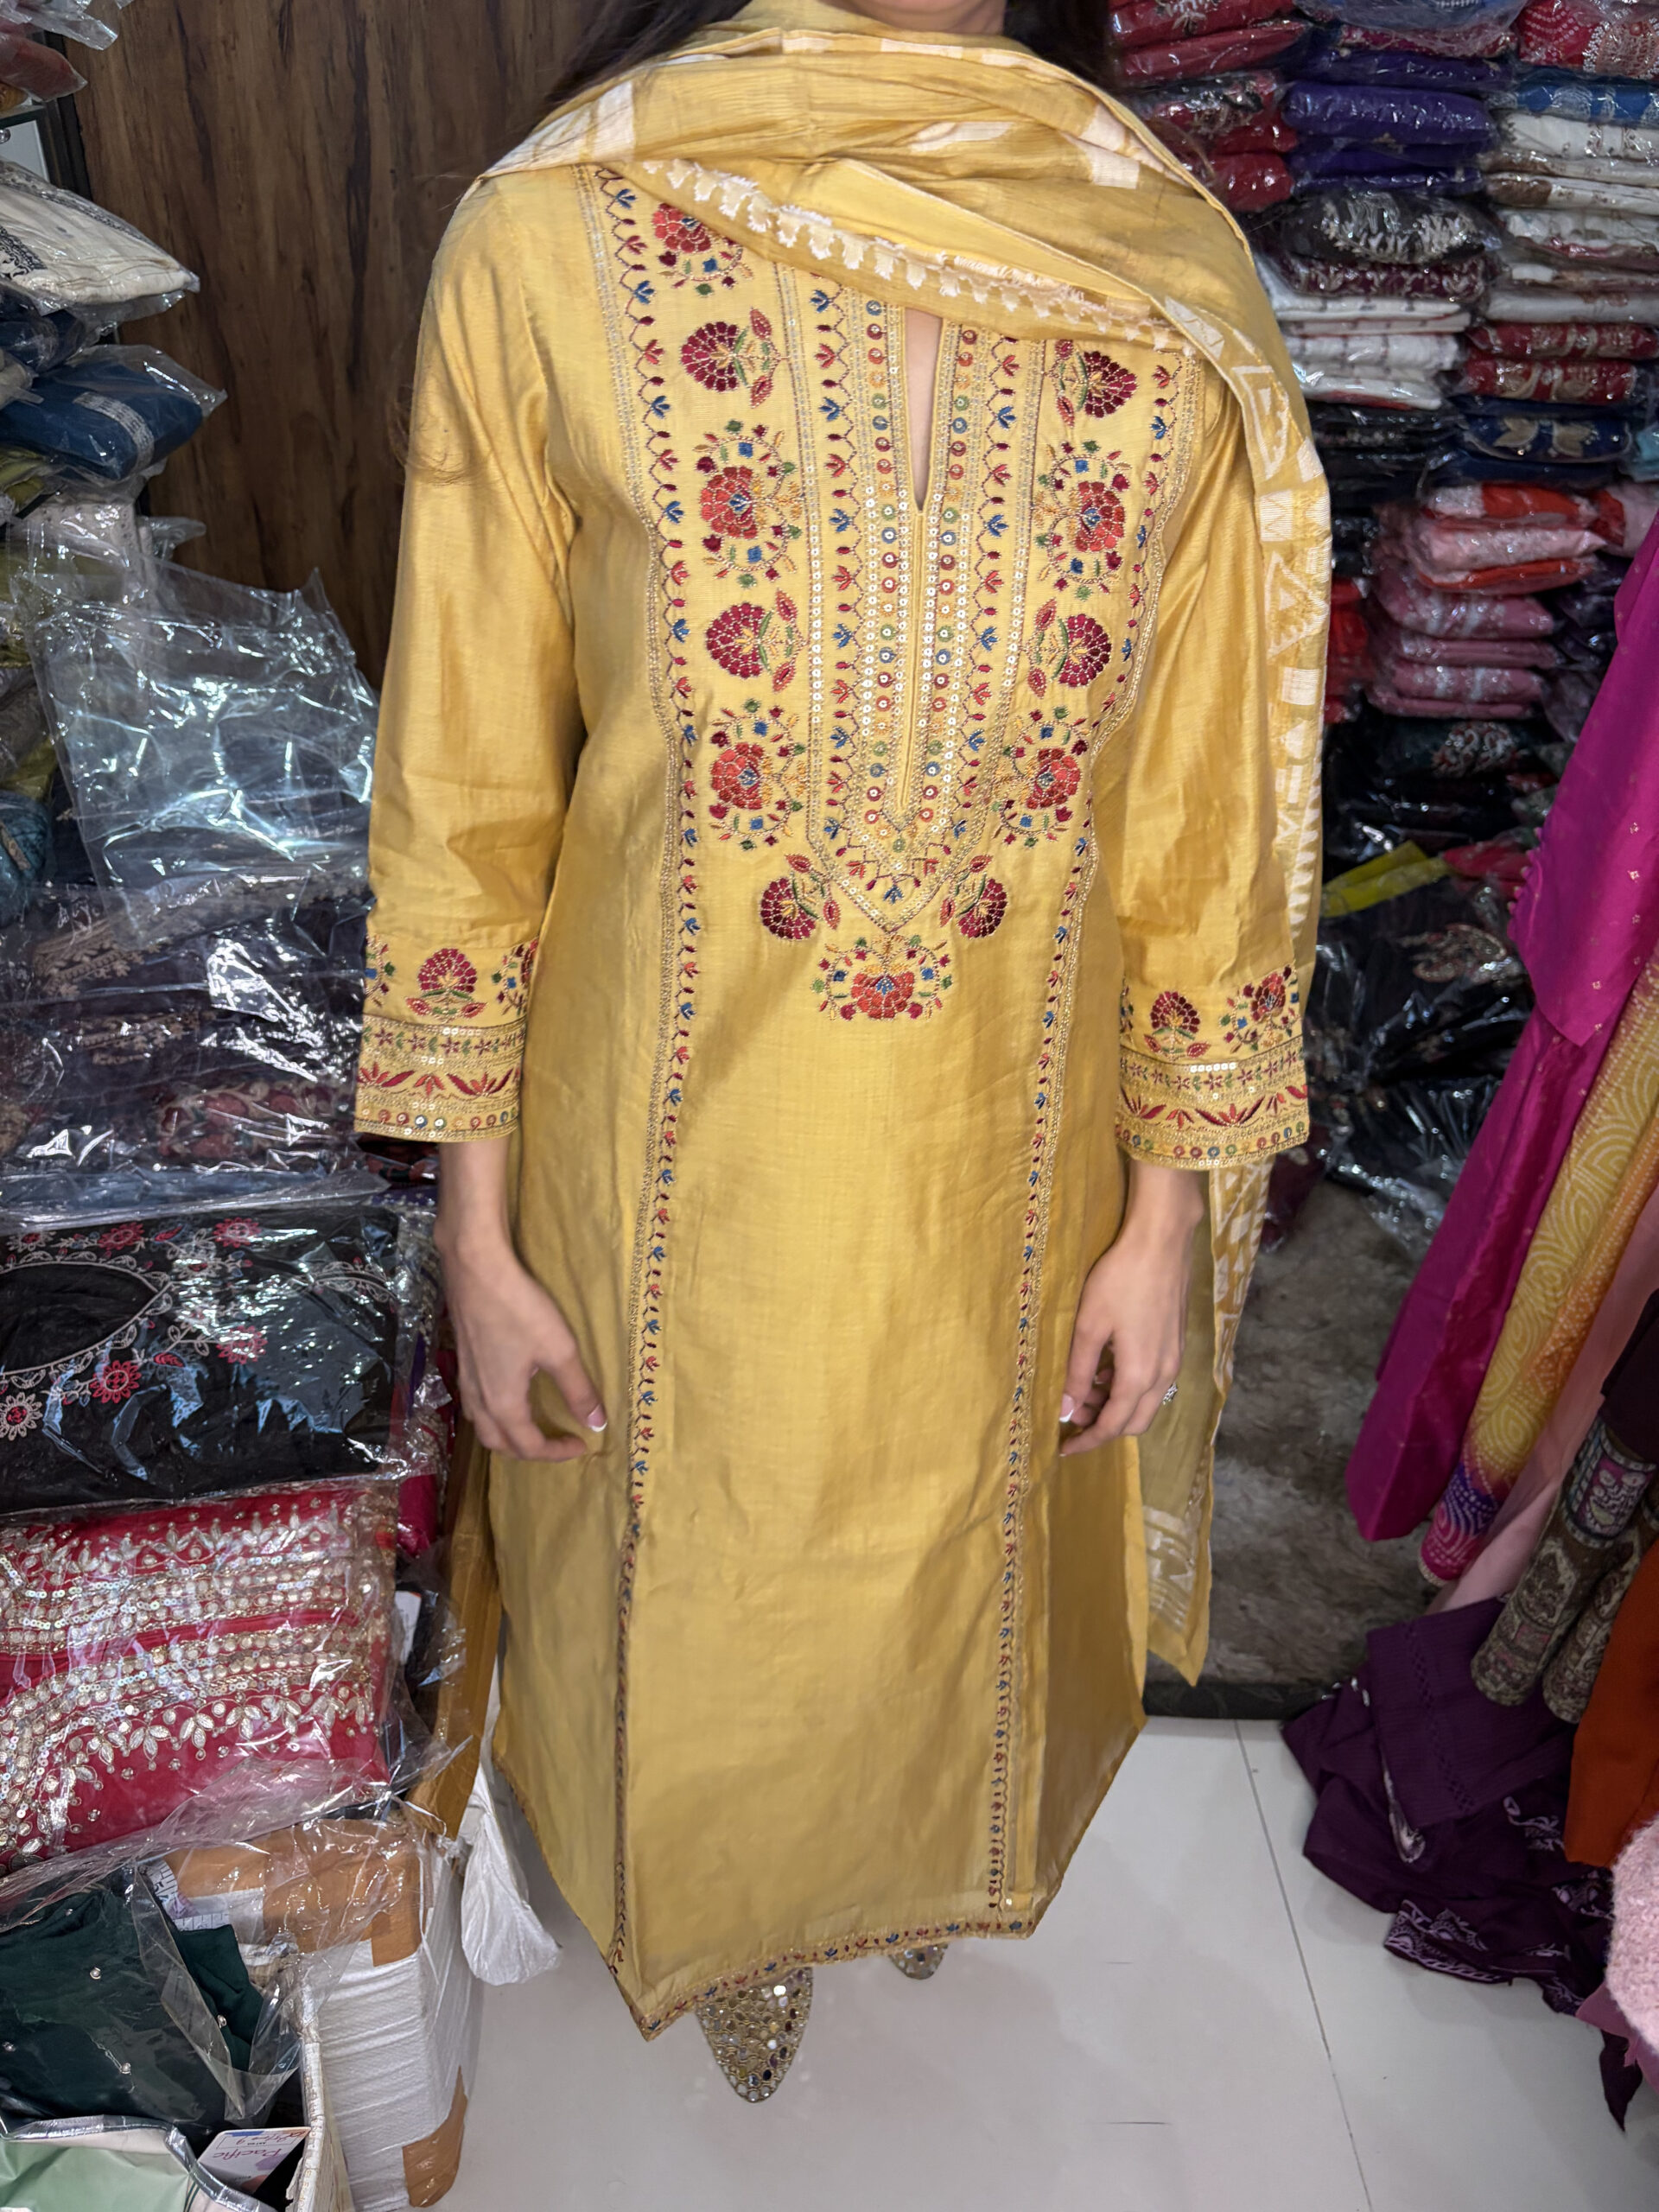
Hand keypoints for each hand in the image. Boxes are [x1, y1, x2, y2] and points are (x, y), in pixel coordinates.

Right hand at [436, 1139, 605, 1461]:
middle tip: (558, 1443)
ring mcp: (465, 1380)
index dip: (557, 1452)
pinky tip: (507, 1396)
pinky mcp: (462, 1361)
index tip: (583, 1445)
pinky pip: (475, 1405)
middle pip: (499, 1444)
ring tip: (533, 1427)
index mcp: (503, 1404)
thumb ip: (578, 1390)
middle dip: (529, 1451)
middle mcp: (479, 1399)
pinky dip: (494, 1415)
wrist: (475, 1269)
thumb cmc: (520, 1309)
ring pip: (483, 1426)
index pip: (529, 1446)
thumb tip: (598, 1425)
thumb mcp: (559, 1349)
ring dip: (508, 1436)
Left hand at [1059, 1161, 1203, 1454]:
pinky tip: (1107, 1365)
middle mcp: (1163, 1374)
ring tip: (1084, 1386)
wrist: (1161, 1242)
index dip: (1088, 1441)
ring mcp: (1174, 1359)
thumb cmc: (1120, 1279)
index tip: (1064, 1448)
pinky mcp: (1175, 1343)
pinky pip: (1153, 1380)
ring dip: (1116, 1404)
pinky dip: (1129, 1385)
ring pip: (1146, 1401)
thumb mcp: (1089, 1325)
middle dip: (1103, 1425)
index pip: (1113, 1425)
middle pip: (1136, 1422)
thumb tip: (1064, 1409)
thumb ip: (1078, 1371)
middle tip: (1072, 1412)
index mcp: (1140, 1375)